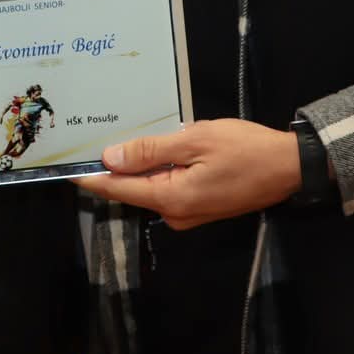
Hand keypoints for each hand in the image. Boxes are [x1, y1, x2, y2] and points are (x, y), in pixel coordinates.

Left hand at [75, 119, 300, 228]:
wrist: (290, 168)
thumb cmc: (245, 149)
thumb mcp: (196, 140)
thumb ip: (151, 150)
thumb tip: (110, 158)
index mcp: (170, 199)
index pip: (117, 189)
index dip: (89, 177)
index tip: (63, 168)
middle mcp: (175, 214)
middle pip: (132, 190)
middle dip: (113, 167)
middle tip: (90, 140)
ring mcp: (189, 214)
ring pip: (151, 188)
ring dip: (139, 166)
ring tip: (119, 138)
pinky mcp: (200, 208)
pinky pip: (169, 189)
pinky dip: (159, 171)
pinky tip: (156, 150)